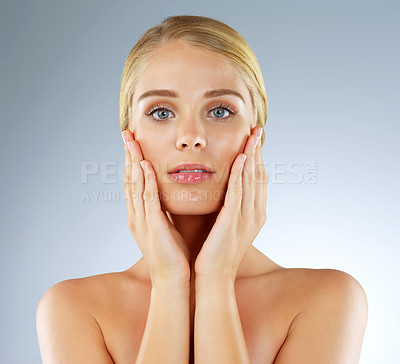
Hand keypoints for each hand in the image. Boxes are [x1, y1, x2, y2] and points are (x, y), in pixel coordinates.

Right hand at [122, 130, 190, 285]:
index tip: (134, 142)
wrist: (172, 279)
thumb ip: (164, 209)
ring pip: (134, 185)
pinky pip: (147, 199)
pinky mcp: (152, 226)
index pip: (134, 183)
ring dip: (133, 161)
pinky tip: (144, 165)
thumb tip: (170, 194)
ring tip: (131, 141)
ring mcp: (141, 220)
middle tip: (126, 133)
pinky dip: (144, 181)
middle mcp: (136, 215)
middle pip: (129, 179)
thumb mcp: (167, 226)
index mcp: (140, 215)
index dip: (133, 161)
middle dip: (128, 155)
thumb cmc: (173, 253)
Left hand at [194, 126, 267, 280]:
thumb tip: (222, 189)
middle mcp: (255, 214)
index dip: (258, 159)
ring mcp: (247, 218)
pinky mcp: (233, 221)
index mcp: (254, 214)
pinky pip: (239, 193)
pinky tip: (241, 157)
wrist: (214, 276)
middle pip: (259, 176)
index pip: (258, 181)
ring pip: (252, 181)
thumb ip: (228, 206)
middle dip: (259, 152)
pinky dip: (241, 174)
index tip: (255, 141)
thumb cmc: (215, 250)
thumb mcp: (226, 224)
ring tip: (253, 136)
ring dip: (253, 156)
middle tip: (258, 130)